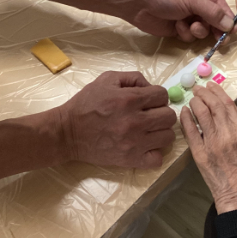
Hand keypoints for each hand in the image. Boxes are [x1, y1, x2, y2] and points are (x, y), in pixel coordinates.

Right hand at [57, 71, 176, 168]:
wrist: (67, 133)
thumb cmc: (86, 104)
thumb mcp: (107, 80)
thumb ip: (133, 78)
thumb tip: (151, 87)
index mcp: (130, 99)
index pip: (162, 95)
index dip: (157, 96)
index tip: (148, 101)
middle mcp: (135, 121)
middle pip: (169, 116)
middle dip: (161, 112)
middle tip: (149, 115)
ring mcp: (135, 143)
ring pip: (168, 137)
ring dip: (160, 132)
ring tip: (148, 131)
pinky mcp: (130, 160)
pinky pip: (157, 159)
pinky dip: (154, 153)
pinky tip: (145, 146)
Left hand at [125, 0, 236, 41]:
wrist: (138, 3)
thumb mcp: (192, 0)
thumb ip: (212, 12)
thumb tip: (230, 25)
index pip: (221, 5)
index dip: (228, 18)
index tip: (233, 30)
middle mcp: (196, 3)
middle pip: (214, 20)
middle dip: (215, 28)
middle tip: (220, 39)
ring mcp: (187, 16)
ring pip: (202, 30)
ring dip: (198, 30)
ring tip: (189, 26)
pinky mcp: (178, 28)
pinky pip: (189, 35)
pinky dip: (185, 33)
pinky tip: (176, 27)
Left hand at [180, 83, 236, 213]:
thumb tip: (229, 113)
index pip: (228, 104)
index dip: (218, 92)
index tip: (211, 85)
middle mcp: (228, 134)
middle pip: (213, 106)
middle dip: (204, 94)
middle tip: (198, 89)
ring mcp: (212, 144)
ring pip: (201, 115)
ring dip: (195, 103)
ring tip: (192, 98)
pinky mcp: (200, 154)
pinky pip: (190, 132)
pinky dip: (186, 119)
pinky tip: (184, 112)